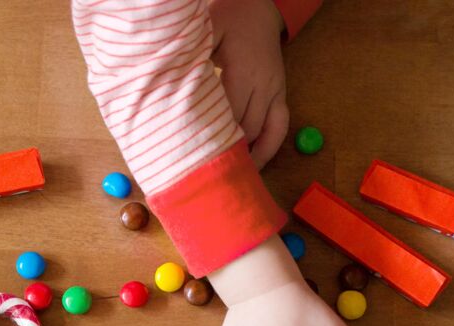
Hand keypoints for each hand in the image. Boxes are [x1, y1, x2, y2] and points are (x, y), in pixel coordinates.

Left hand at [208, 0, 290, 166]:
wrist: (257, 7)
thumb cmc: (227, 17)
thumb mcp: (207, 31)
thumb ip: (193, 59)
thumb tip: (172, 90)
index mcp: (243, 69)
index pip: (228, 115)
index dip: (213, 140)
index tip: (195, 161)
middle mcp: (262, 83)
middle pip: (247, 129)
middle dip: (229, 154)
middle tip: (207, 179)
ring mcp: (275, 90)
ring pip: (265, 133)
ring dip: (251, 157)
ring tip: (232, 180)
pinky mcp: (281, 94)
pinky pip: (280, 127)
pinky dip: (269, 148)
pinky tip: (254, 166)